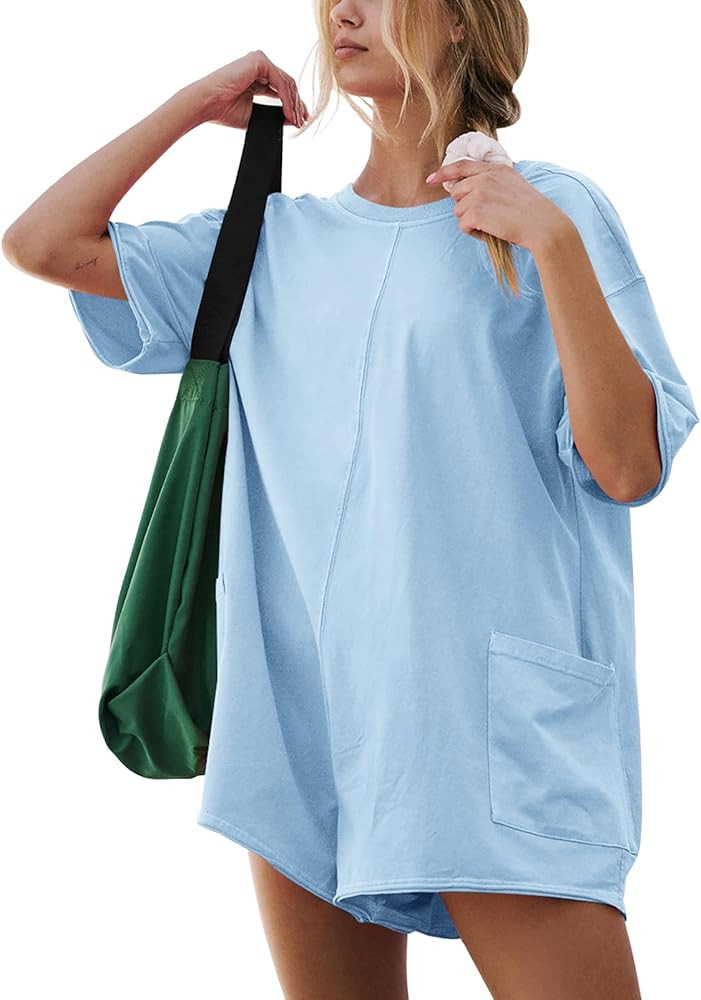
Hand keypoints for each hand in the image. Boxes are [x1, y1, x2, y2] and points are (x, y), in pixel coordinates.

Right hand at [193, 50, 309, 130]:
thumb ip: (274, 113)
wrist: (208, 104)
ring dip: (294, 104)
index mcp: (256, 77)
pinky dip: (287, 99)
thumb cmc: (224, 111)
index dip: (293, 105)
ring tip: (296, 121)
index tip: (299, 121)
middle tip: (302, 122)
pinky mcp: (259, 61)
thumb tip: (293, 119)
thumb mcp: (256, 114)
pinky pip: (281, 81)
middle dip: (297, 104)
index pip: (282, 88)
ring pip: (287, 83)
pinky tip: (289, 113)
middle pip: (287, 84)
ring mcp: (259, 61)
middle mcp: (259, 66)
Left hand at [426, 159, 567, 251]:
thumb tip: (468, 188)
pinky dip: (474, 232)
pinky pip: (463, 225)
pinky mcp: (475, 212)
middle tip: (486, 215)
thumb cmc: (531, 210)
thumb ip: (491, 181)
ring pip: (458, 211)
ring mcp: (478, 194)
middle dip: (465, 206)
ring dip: (471, 221)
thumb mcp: (513, 184)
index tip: (431, 179)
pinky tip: (490, 231)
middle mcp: (484, 178)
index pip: (462, 165)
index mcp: (494, 169)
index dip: (444, 172)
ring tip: (492, 223)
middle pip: (456, 193)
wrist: (542, 224)